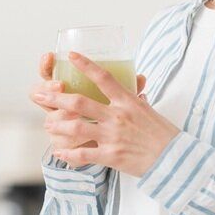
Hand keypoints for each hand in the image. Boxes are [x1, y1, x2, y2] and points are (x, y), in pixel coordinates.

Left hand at [30, 52, 174, 176]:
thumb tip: (135, 88)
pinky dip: (68, 154)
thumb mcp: (150, 111)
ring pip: (76, 127)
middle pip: (79, 102)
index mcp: (127, 102)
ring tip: (47, 124)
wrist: (175, 159)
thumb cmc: (164, 134)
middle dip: (55, 98)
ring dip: (57, 125)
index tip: (71, 55)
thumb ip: (137, 99)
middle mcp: (117, 116)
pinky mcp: (111, 156)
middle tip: (39, 95)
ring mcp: (112, 136)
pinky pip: (84, 154)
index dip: (85, 65)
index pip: (103, 77)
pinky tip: (58, 152)